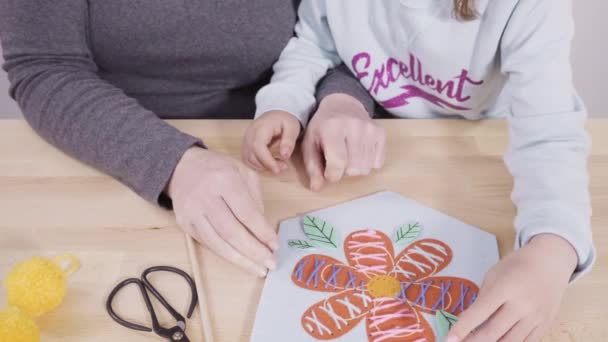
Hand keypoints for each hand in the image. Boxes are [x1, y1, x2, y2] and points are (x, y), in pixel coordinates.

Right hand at [168, 147, 278, 276]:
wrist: (182, 167)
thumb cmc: (218, 169)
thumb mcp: (243, 172)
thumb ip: (255, 198)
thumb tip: (263, 230)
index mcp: (225, 180)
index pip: (246, 212)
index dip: (262, 232)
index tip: (275, 245)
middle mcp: (206, 197)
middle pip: (232, 231)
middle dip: (254, 251)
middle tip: (271, 263)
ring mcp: (192, 212)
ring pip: (218, 243)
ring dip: (241, 260)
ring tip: (259, 269)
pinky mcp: (184, 223)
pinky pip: (208, 244)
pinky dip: (226, 255)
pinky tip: (241, 261)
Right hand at [242, 110, 300, 172]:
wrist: (275, 115)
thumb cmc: (284, 120)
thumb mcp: (292, 127)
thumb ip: (289, 141)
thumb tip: (284, 156)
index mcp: (260, 128)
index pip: (258, 147)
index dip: (267, 161)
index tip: (277, 170)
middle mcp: (249, 135)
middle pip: (252, 155)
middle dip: (267, 165)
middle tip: (283, 167)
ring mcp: (246, 140)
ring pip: (249, 159)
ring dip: (263, 167)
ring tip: (278, 165)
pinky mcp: (246, 146)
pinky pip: (248, 159)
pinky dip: (258, 165)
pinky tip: (269, 164)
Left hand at [302, 93, 385, 190]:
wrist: (342, 106)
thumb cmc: (323, 128)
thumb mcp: (310, 144)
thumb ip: (312, 166)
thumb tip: (317, 188)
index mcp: (332, 127)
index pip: (338, 163)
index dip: (332, 175)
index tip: (328, 172)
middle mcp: (353, 126)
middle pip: (353, 168)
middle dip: (343, 171)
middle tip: (338, 160)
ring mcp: (370, 128)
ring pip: (366, 168)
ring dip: (355, 168)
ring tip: (348, 156)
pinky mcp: (381, 132)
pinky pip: (377, 163)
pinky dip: (368, 163)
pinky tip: (359, 152)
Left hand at [448, 234, 577, 341]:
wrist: (550, 262)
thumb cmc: (516, 266)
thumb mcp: (494, 275)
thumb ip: (482, 298)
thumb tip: (468, 322)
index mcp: (505, 288)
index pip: (480, 312)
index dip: (463, 328)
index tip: (450, 339)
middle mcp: (521, 305)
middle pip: (493, 332)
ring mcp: (536, 317)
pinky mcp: (545, 325)